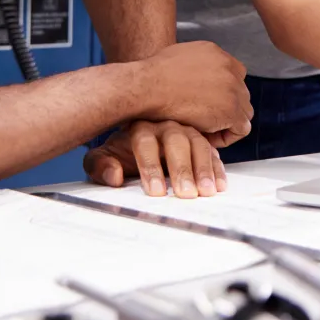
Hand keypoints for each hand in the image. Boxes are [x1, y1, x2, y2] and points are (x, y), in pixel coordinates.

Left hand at [84, 120, 228, 198]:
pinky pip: (213, 152)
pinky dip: (217, 169)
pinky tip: (219, 185)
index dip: (151, 167)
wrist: (133, 145)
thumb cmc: (119, 154)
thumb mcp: (101, 160)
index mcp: (139, 127)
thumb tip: (114, 176)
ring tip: (206, 192)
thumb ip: (101, 166)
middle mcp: (165, 125)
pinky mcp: (201, 142)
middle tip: (185, 194)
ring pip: (199, 144)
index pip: (145, 142)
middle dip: (182, 168)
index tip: (155, 192)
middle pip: (177, 141)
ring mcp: (186, 131)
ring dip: (204, 168)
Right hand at [131, 41, 251, 139]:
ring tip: (203, 130)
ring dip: (227, 122)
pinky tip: (206, 137)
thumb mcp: (177, 59)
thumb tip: (194, 80)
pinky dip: (227, 136)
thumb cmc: (151, 78)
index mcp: (216, 53)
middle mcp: (228, 67)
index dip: (223, 92)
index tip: (207, 104)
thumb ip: (195, 67)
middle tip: (204, 120)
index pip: (234, 74)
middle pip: (241, 93)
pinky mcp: (231, 110)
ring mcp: (232, 88)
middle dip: (226, 107)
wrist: (148, 86)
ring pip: (244, 111)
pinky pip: (241, 128)